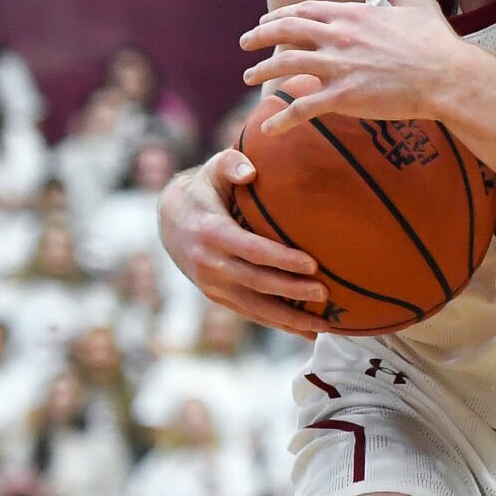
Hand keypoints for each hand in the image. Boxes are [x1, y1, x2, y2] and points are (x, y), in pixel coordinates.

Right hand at [157, 150, 329, 338]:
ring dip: (288, 319)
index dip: (282, 259)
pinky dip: (277, 324)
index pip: (252, 250)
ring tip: (323, 327)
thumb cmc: (206, 188)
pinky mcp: (217, 297)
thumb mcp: (214, 169)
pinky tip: (305, 332)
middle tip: (326, 293)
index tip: (313, 264)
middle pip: (257, 282)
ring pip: (254, 307)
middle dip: (292, 291)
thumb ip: (231, 163)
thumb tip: (250, 171)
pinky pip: (250, 313)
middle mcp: (210, 264)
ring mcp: (212, 285)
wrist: (170, 220)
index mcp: (212, 233)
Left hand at [239, 0, 468, 135]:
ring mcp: (339, 67)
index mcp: (353, 14)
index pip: (305, 10)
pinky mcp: (343, 97)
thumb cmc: (436, 42)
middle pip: (286, 32)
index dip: (282, 14)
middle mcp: (339, 37)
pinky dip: (281, 118)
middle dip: (259, 36)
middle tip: (245, 43)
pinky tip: (268, 127)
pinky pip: (302, 108)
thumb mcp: (416, 3)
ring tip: (248, 78)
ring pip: (286, 66)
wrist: (448, 77)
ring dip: (262, 72)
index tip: (268, 19)